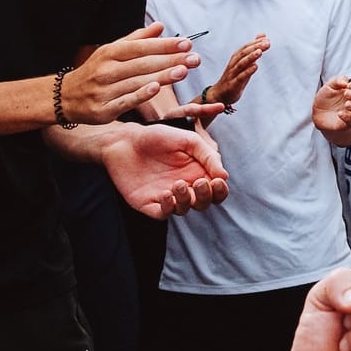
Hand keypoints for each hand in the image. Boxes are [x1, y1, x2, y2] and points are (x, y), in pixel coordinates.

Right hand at [61, 23, 201, 123]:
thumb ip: (137, 39)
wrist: (64, 97)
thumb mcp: (111, 51)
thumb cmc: (94, 71)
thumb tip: (160, 26)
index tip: (187, 44)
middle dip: (170, 60)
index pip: (141, 47)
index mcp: (110, 53)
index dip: (164, 45)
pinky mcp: (103, 110)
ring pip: (137, 82)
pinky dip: (140, 95)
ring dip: (161, 76)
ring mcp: (104, 90)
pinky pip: (124, 102)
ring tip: (183, 72)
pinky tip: (157, 89)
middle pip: (143, 64)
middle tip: (194, 59)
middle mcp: (106, 70)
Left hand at [97, 124, 227, 218]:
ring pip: (185, 209)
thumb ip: (208, 156)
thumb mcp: (188, 140)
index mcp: (197, 172)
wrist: (126, 141)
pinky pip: (164, 213)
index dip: (220, 190)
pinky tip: (165, 194)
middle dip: (206, 196)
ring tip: (177, 184)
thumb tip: (225, 176)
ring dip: (186, 200)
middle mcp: (184, 186)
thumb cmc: (158, 137)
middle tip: (199, 183)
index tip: (217, 180)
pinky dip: (168, 207)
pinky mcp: (150, 203)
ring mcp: (167, 196)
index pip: (216, 190)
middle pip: (204, 202)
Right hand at [200, 36, 268, 107]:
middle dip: (255, 47)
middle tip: (266, 43)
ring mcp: (232, 74)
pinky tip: (255, 67)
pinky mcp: (233, 84)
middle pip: (243, 53)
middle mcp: (233, 65)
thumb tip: (262, 36)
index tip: (265, 38)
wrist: (220, 94)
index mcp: (235, 59)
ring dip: (251, 57)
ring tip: (260, 51)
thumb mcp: (244, 63)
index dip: (255, 42)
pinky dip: (247, 71)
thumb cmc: (233, 78)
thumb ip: (253, 51)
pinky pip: (240, 77)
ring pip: (241, 64)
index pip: (245, 47)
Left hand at [313, 76, 350, 135]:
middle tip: (346, 94)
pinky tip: (340, 113)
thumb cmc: (325, 98)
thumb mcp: (329, 85)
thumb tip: (345, 82)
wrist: (315, 111)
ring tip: (346, 104)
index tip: (349, 85)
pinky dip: (347, 117)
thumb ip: (338, 80)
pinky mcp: (346, 124)